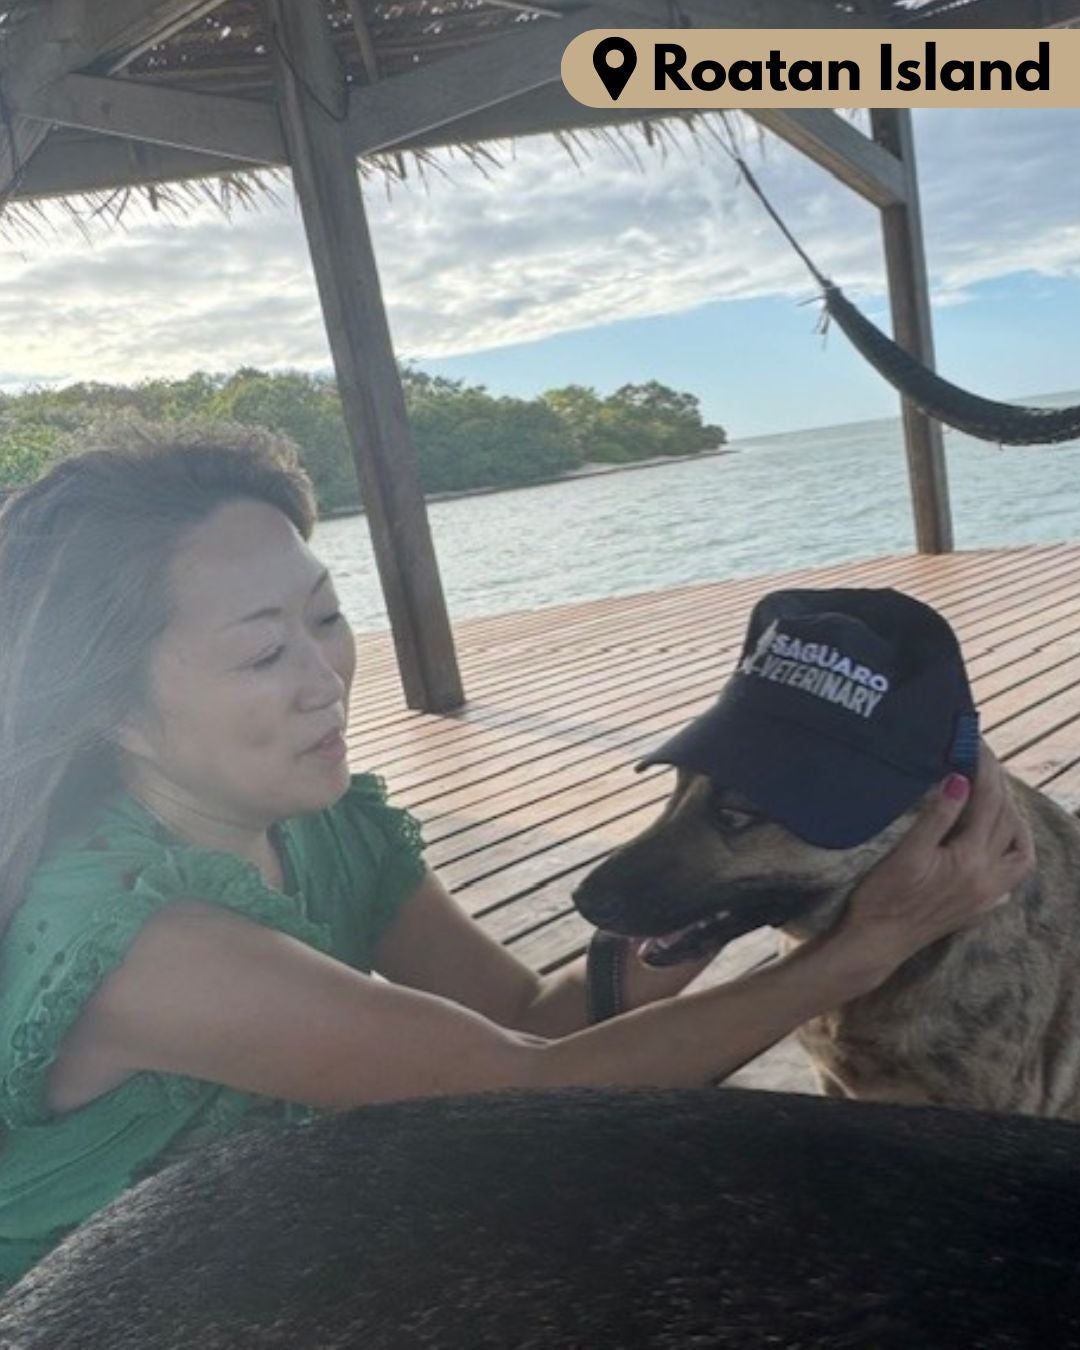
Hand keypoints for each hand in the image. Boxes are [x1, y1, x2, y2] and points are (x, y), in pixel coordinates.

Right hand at [837, 744, 1034, 983]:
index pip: (988, 802)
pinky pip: (1011, 879)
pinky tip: (995, 848)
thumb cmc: (884, 896)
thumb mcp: (907, 852)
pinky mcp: (979, 908)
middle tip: (984, 763)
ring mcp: (987, 895)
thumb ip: (938, 815)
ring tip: (999, 801)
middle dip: (999, 787)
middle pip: (1007, 822)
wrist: (877, 943)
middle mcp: (989, 877)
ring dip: (1015, 822)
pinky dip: (1010, 856)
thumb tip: (961, 780)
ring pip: (1021, 853)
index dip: (984, 769)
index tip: (977, 744)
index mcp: (971, 859)